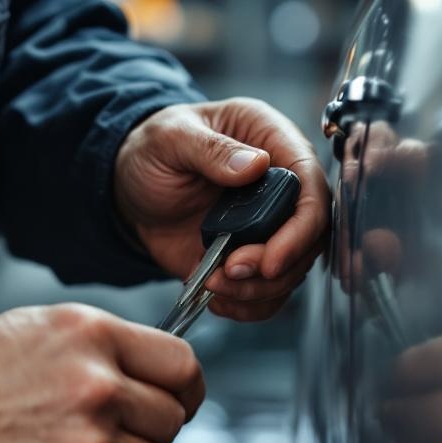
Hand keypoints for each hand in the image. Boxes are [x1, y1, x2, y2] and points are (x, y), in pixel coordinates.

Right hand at [0, 304, 204, 442]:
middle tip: (105, 430)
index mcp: (95, 339)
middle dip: (146, 431)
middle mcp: (99, 391)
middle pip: (171, 424)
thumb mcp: (45, 327)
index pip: (183, 367)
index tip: (180, 401)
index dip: (187, 389)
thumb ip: (109, 345)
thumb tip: (158, 372)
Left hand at [114, 98, 329, 320]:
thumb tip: (256, 165)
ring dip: (258, 289)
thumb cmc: (154, 149)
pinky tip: (217, 299)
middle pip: (310, 237)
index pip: (312, 187)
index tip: (271, 260)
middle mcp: (279, 186)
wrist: (129, 186)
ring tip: (215, 284)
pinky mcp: (249, 256)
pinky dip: (247, 305)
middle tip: (232, 271)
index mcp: (273, 142)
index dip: (301, 229)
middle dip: (276, 266)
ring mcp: (267, 226)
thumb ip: (211, 149)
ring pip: (292, 270)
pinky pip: (266, 290)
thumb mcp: (171, 137)